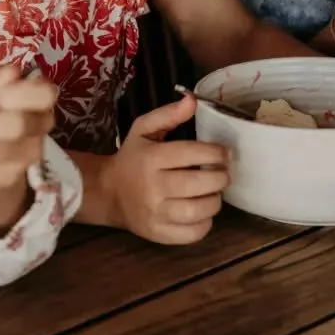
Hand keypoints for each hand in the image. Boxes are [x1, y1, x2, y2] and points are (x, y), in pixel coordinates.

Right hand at [102, 92, 230, 244]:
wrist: (108, 193)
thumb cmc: (132, 158)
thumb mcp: (143, 129)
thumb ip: (168, 114)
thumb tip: (193, 101)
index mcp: (151, 158)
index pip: (193, 153)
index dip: (216, 153)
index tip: (225, 153)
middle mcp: (153, 187)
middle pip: (200, 184)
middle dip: (221, 177)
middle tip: (223, 173)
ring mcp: (156, 214)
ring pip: (200, 210)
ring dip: (215, 200)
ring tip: (213, 191)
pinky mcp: (159, 234)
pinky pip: (194, 233)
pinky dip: (205, 222)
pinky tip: (201, 210)